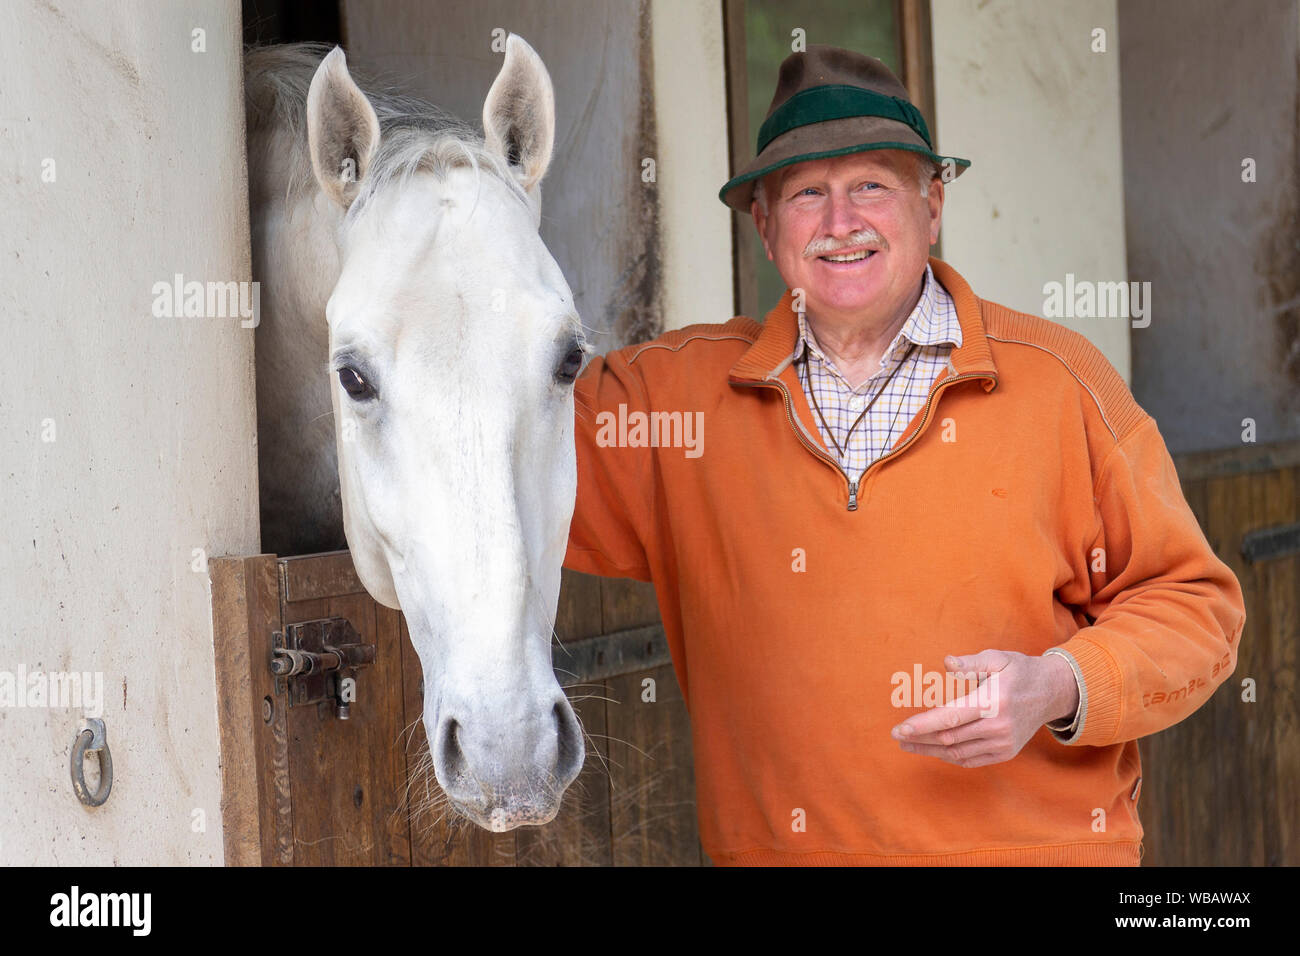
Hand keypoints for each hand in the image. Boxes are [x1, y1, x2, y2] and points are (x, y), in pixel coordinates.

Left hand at [889, 649, 1079, 767]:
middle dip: (920, 738)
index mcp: (992, 702)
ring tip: (909, 744)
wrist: (1052, 692)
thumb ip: (971, 662)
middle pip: (949, 738)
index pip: (950, 717)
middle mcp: (998, 726)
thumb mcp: (997, 658)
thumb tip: (947, 662)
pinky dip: (950, 756)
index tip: (899, 729)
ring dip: (930, 750)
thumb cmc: (1018, 670)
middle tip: (897, 736)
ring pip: (958, 752)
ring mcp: (1003, 743)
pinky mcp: (1006, 752)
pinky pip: (971, 759)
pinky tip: (934, 750)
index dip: (922, 725)